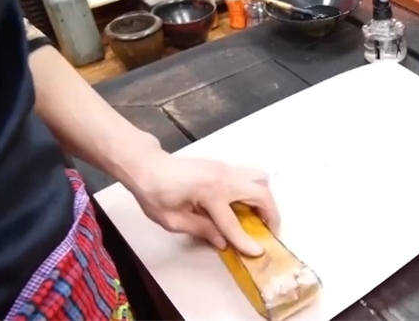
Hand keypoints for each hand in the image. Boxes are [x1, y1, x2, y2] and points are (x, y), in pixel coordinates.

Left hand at [127, 150, 279, 256]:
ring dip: (265, 198)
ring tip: (259, 215)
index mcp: (208, 193)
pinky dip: (256, 190)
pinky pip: (250, 175)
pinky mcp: (224, 166)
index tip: (258, 252)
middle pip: (261, 194)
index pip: (232, 223)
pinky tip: (244, 204)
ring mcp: (226, 169)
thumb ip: (201, 230)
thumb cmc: (155, 194)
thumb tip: (223, 242)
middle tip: (269, 231)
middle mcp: (223, 178)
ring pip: (260, 178)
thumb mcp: (172, 220)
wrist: (147, 165)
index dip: (245, 241)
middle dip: (271, 214)